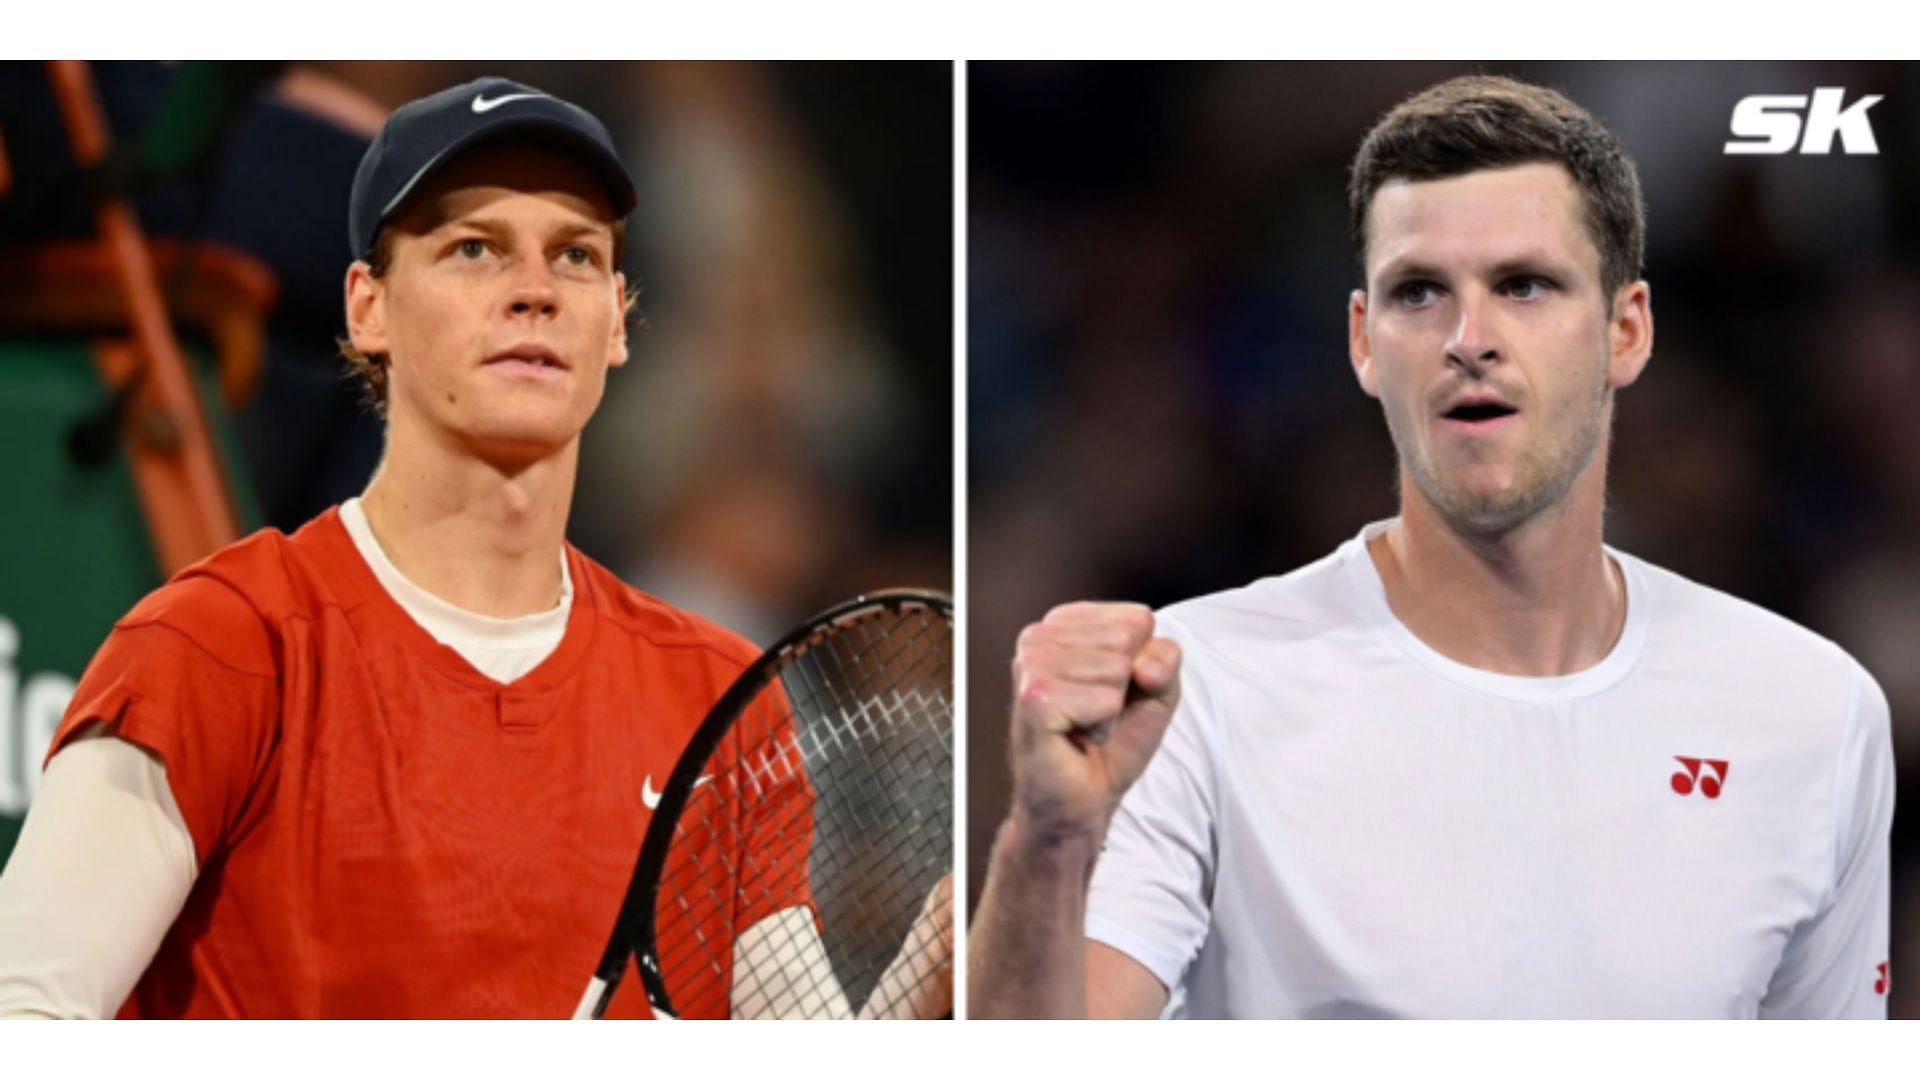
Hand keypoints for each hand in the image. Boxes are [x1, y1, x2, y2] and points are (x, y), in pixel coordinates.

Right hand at [1007, 602, 1181, 842]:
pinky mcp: (1034, 700)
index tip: (1110, 692)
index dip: (1140, 663)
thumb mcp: (1156, 690)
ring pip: (1116, 668)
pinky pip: (1104, 700)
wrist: (1084, 799)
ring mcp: (1031, 666)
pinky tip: (1075, 737)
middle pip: (1127, 639)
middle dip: (1125, 686)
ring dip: (1110, 710)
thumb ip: (1165, 659)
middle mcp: (1039, 636)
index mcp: (1063, 622)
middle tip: (1094, 713)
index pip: (1138, 618)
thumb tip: (1143, 664)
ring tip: (1083, 725)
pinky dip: (1102, 727)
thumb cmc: (1113, 742)